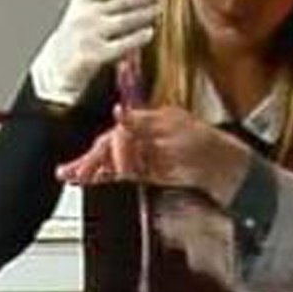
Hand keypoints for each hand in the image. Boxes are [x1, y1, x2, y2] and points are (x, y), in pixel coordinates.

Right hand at [30, 0, 157, 106]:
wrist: (58, 67)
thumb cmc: (78, 37)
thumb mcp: (84, 13)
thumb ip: (106, 2)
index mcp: (80, 2)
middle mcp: (83, 16)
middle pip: (120, 2)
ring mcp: (89, 34)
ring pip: (124, 20)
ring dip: (145, 14)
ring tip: (158, 11)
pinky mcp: (94, 54)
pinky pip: (123, 43)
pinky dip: (138, 37)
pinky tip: (149, 33)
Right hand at [56, 106, 253, 206]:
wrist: (223, 168)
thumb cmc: (206, 142)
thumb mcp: (174, 128)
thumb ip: (142, 123)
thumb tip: (119, 112)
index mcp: (149, 119)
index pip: (120, 129)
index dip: (112, 144)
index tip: (106, 156)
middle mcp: (143, 134)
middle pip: (111, 144)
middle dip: (93, 158)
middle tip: (78, 171)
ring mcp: (143, 152)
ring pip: (110, 159)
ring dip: (90, 167)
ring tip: (69, 174)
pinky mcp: (144, 170)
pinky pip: (118, 172)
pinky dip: (102, 175)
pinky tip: (86, 179)